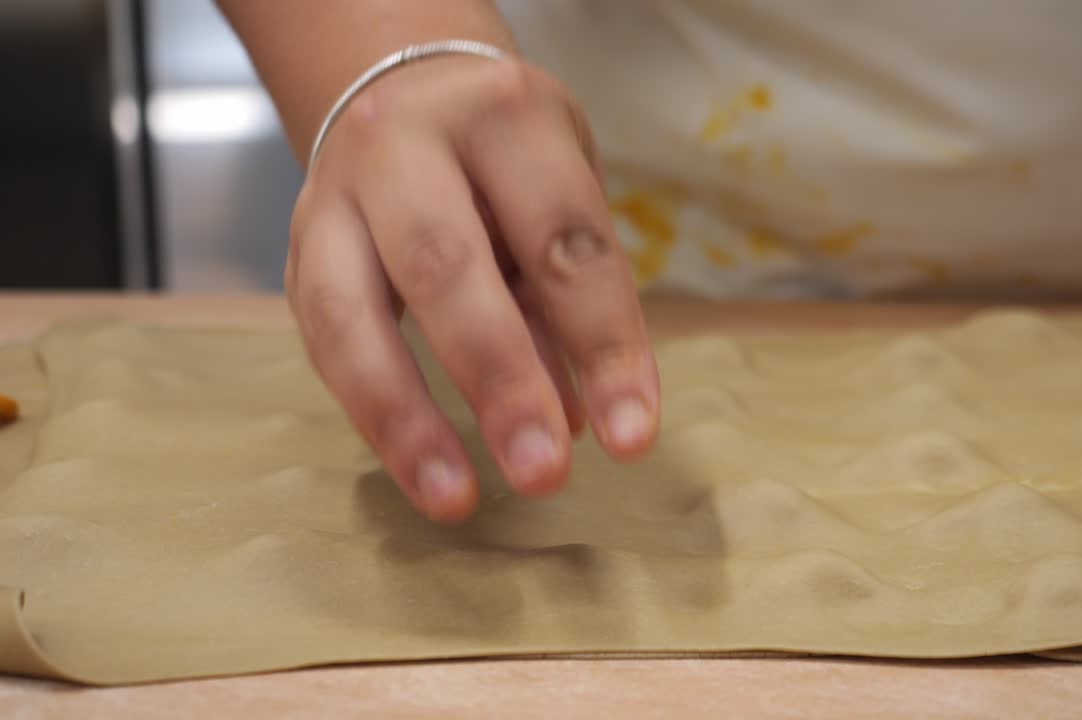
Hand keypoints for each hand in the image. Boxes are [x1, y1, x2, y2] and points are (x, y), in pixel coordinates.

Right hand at [285, 55, 659, 522]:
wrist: (405, 86)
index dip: (603, 342)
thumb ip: (569, 300)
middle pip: (448, 265)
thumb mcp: (560, 194)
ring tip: (455, 499)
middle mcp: (407, 142)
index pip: (565, 238)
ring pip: (351, 310)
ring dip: (407, 417)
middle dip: (498, 378)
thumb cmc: (507, 157)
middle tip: (543, 474)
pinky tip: (420, 470)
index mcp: (505, 117)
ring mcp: (336, 192)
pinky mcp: (297, 245)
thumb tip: (581, 421)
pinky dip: (371, 411)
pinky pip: (322, 338)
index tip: (631, 436)